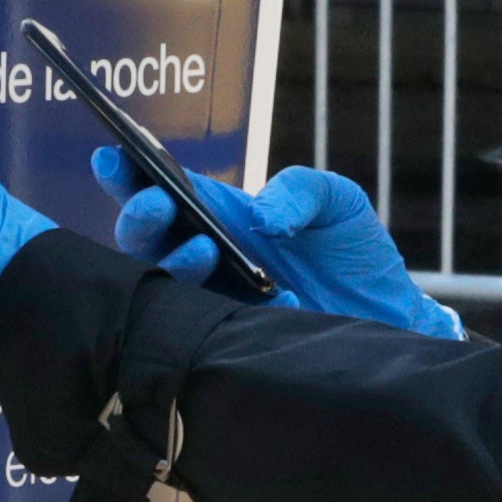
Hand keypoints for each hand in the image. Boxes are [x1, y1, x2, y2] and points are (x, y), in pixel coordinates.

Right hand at [94, 147, 462, 337]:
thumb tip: (262, 218)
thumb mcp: (337, 201)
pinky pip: (205, 331)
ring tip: (207, 248)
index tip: (111, 158)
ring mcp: (212, 302)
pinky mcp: (229, 343)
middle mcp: (204, 258)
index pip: (159, 191)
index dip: (127, 176)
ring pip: (161, 287)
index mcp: (217, 216)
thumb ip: (302, 190)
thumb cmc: (354, 254)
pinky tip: (276, 299)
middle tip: (158, 205)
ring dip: (175, 261)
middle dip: (139, 218)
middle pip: (144, 241)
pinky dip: (229, 309)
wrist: (389, 319)